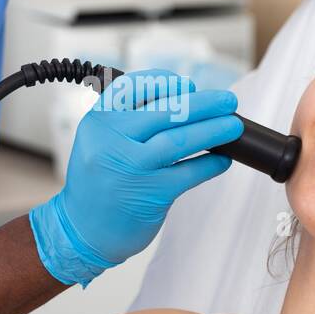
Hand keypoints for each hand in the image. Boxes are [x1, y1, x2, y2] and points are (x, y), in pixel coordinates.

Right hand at [28, 69, 242, 287]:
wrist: (81, 231)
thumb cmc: (97, 183)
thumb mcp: (98, 141)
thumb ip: (128, 120)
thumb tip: (182, 101)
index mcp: (98, 120)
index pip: (135, 87)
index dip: (167, 82)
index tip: (187, 86)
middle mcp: (112, 139)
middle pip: (168, 110)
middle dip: (205, 103)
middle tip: (227, 101)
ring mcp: (132, 166)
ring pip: (182, 139)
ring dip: (215, 130)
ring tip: (234, 126)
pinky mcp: (151, 193)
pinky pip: (190, 172)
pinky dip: (211, 164)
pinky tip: (222, 160)